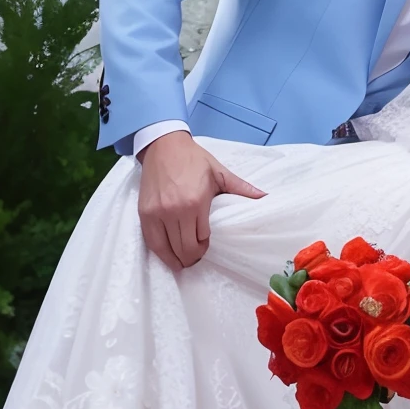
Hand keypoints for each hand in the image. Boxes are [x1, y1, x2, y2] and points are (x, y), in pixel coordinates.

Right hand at [136, 130, 263, 268]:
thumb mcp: (219, 172)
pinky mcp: (144, 214)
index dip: (205, 246)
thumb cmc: (193, 159)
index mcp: (196, 201)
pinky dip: (161, 253)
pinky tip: (169, 257)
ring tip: (184, 262)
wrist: (164, 146)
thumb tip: (265, 196)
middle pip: (185, 248)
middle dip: (192, 257)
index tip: (207, 245)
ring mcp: (157, 213)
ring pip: (168, 249)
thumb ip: (241, 187)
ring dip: (178, 259)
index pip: (201, 238)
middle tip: (197, 257)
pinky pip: (152, 242)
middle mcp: (176, 210)